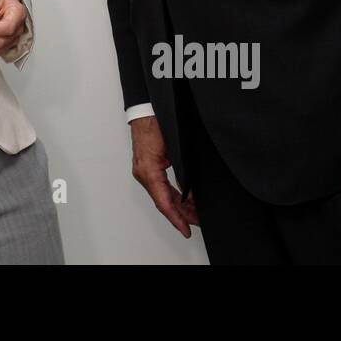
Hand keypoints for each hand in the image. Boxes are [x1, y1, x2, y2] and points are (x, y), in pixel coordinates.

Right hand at [130, 115, 199, 237]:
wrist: (146, 110)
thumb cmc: (156, 124)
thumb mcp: (174, 150)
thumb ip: (182, 173)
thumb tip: (192, 192)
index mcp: (149, 171)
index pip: (164, 203)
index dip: (176, 219)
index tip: (185, 230)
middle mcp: (144, 174)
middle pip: (163, 202)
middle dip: (181, 215)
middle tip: (196, 224)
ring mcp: (144, 170)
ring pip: (162, 196)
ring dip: (178, 206)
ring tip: (194, 214)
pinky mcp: (147, 166)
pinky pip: (160, 187)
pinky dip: (173, 195)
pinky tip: (185, 199)